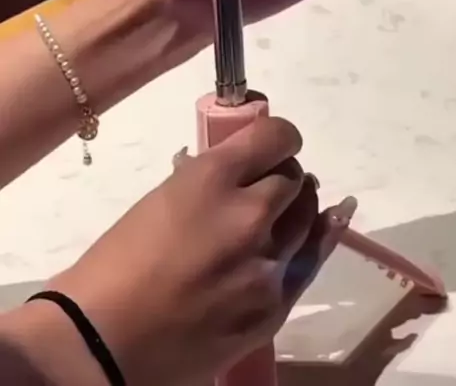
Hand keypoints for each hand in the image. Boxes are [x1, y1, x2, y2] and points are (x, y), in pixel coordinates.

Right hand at [33, 118, 354, 385]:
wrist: (104, 340)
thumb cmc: (117, 263)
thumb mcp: (161, 200)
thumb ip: (207, 183)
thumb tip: (237, 176)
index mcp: (212, 178)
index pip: (275, 137)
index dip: (279, 136)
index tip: (275, 142)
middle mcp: (250, 213)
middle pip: (292, 177)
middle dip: (280, 176)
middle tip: (264, 185)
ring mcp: (267, 263)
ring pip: (308, 215)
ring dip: (297, 206)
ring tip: (286, 206)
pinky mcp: (275, 305)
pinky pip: (312, 259)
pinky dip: (318, 236)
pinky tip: (330, 220)